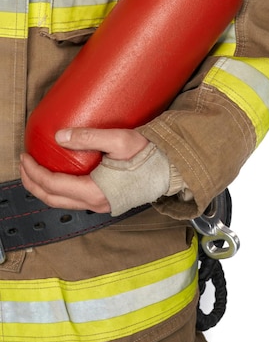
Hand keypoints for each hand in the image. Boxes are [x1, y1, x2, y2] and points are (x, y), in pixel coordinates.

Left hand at [20, 128, 148, 212]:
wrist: (171, 170)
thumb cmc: (150, 155)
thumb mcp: (119, 140)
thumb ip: (89, 136)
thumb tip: (59, 136)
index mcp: (94, 191)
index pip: (53, 184)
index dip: (34, 171)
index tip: (25, 156)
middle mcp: (95, 203)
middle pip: (52, 199)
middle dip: (32, 182)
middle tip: (23, 164)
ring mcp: (101, 205)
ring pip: (62, 202)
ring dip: (44, 188)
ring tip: (35, 171)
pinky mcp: (107, 201)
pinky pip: (74, 200)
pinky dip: (58, 191)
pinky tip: (59, 176)